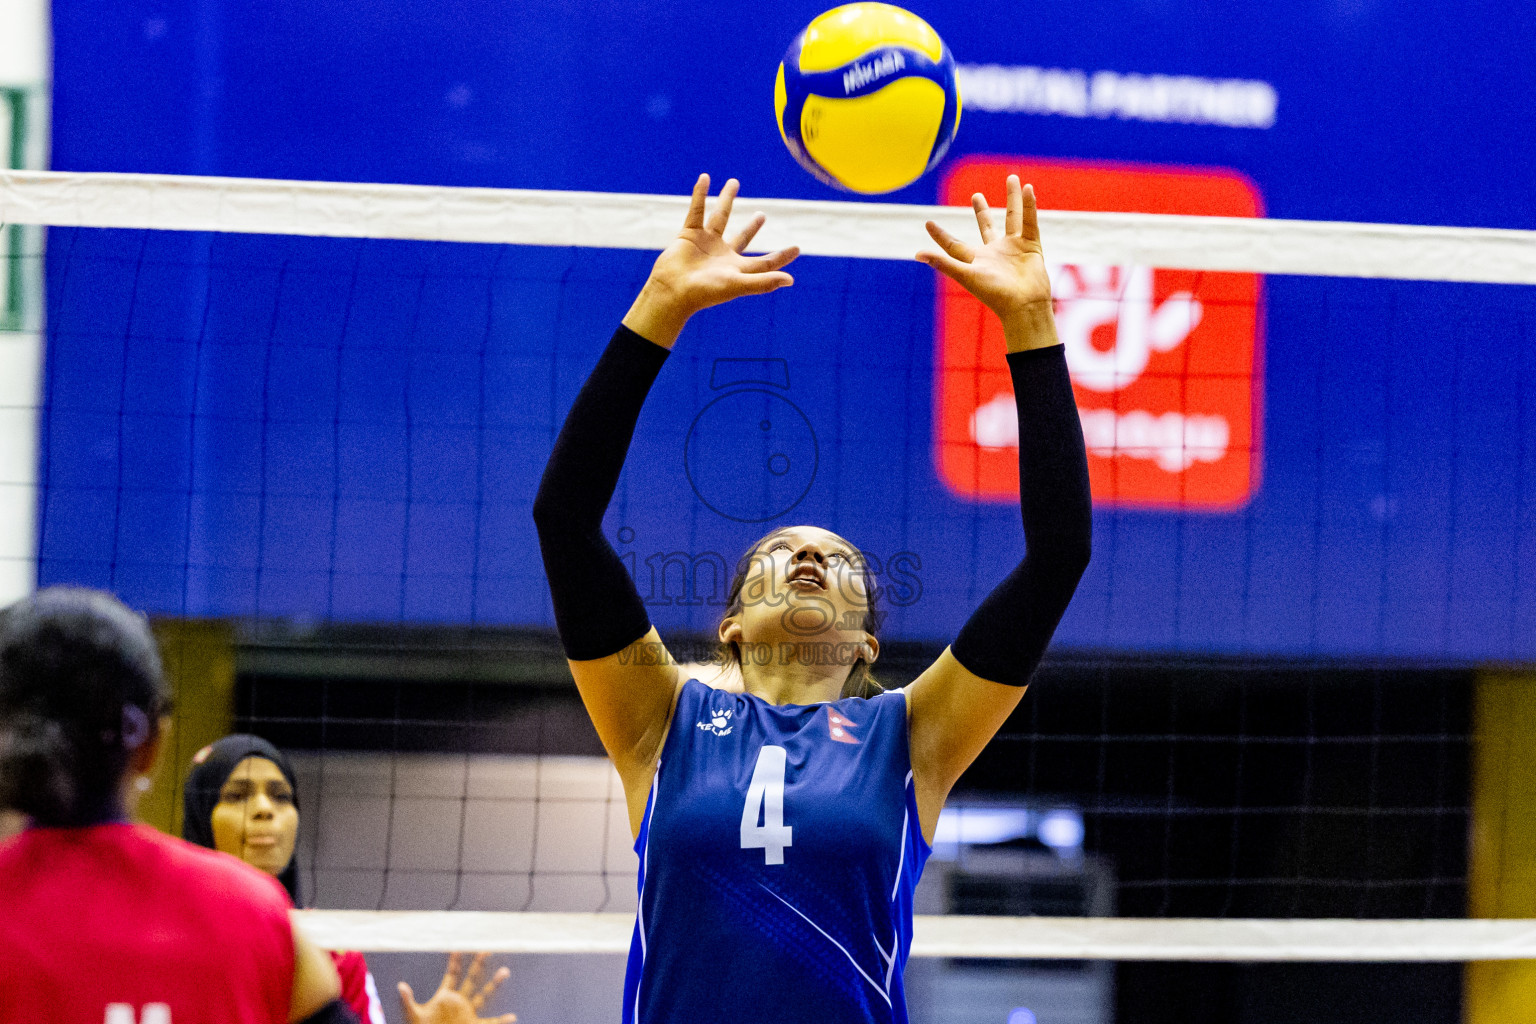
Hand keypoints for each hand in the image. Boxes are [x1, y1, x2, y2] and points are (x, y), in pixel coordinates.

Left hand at [397, 952, 515, 1023]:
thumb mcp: (414, 1016)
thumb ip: (408, 1001)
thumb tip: (400, 986)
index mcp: (445, 997)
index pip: (452, 975)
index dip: (454, 962)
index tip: (457, 947)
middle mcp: (459, 1002)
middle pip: (472, 979)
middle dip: (479, 964)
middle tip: (487, 949)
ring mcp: (468, 1014)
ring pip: (484, 995)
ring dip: (494, 984)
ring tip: (505, 970)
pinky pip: (491, 1023)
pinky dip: (502, 1021)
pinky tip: (512, 1016)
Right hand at [622, 174, 799, 347]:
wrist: (673, 290)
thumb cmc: (706, 292)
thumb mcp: (738, 285)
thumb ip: (764, 281)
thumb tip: (790, 280)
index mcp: (737, 269)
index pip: (765, 262)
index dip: (781, 257)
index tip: (797, 248)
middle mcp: (723, 255)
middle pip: (742, 237)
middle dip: (752, 227)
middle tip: (762, 215)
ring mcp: (706, 243)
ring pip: (720, 217)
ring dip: (726, 199)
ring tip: (734, 182)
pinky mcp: (689, 234)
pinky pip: (696, 210)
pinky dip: (699, 195)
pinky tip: (704, 178)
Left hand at [917, 175, 1058, 352]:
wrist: (1024, 305)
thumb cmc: (993, 293)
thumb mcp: (966, 275)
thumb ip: (943, 262)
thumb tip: (917, 254)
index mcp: (975, 260)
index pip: (953, 244)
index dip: (940, 235)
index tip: (928, 223)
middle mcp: (994, 252)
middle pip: (986, 226)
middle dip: (981, 211)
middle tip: (976, 195)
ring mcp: (1013, 248)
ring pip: (1012, 218)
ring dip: (1013, 198)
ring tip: (1012, 178)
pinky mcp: (1031, 246)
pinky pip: (1029, 222)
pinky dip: (1029, 206)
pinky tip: (1028, 189)